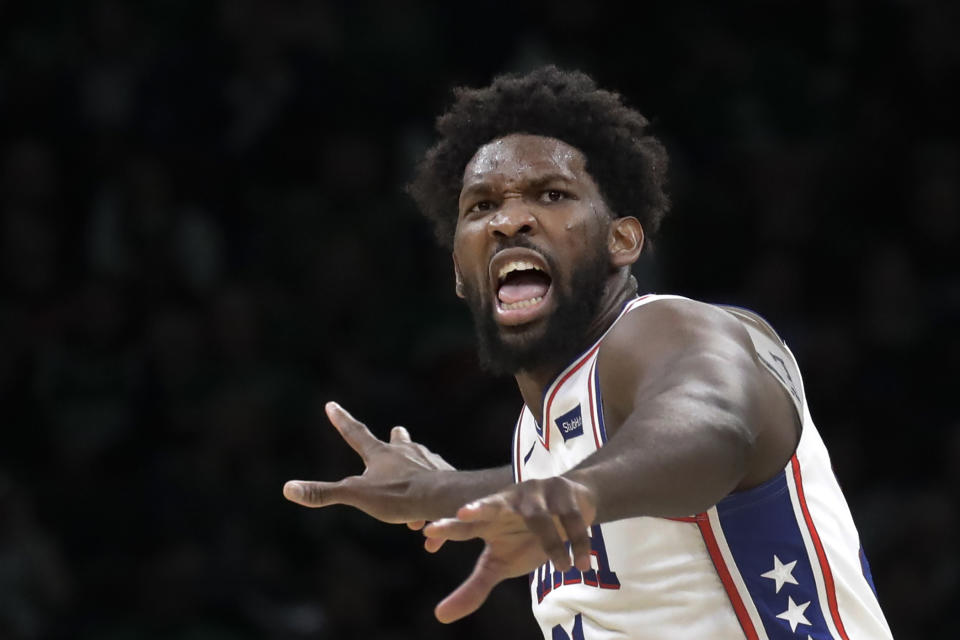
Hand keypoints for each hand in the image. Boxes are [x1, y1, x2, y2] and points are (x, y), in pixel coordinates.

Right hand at [283, 402, 454, 527]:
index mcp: (381, 454)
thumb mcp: (356, 495)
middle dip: (397, 438)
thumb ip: (322, 493)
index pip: (356, 433)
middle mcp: (406, 452)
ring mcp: (429, 463)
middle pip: (399, 441)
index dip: (342, 420)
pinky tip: (431, 529)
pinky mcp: (447, 477)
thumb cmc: (398, 495)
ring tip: (412, 492)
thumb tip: (287, 488)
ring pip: (421, 463)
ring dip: (416, 472)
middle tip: (397, 430)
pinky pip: (436, 491)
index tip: (331, 404)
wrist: (443, 498)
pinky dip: (430, 504)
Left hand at [423, 476, 596, 622]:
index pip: (464, 525)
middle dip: (480, 508)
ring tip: (562, 569)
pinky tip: (584, 564)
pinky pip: (572, 521)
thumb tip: (439, 617)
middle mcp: (508, 502)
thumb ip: (473, 588)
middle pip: (493, 505)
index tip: (427, 533)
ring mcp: (537, 494)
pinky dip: (579, 543)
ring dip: (553, 545)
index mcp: (488, 519)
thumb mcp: (500, 564)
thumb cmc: (525, 536)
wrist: (571, 505)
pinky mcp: (564, 494)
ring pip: (540, 520)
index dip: (447, 529)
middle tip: (465, 514)